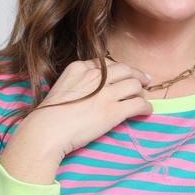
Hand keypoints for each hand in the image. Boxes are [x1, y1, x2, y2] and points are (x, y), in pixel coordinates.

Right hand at [18, 58, 152, 159]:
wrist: (47, 131)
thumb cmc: (49, 115)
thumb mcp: (62, 87)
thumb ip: (79, 83)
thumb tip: (91, 91)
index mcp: (80, 67)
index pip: (107, 64)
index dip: (120, 70)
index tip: (125, 75)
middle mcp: (95, 76)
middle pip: (125, 70)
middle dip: (137, 75)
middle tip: (144, 82)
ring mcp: (105, 93)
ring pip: (135, 85)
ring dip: (142, 92)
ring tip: (143, 98)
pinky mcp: (113, 111)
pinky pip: (138, 104)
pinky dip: (146, 107)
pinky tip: (147, 111)